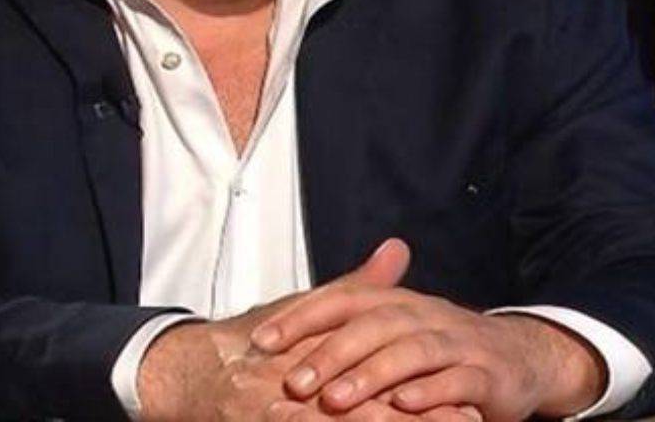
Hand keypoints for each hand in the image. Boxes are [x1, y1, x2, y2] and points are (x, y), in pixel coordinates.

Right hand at [137, 236, 411, 420]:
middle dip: (413, 420)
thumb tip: (397, 250)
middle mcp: (301, 384)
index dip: (421, 388)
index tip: (466, 396)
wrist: (188, 371)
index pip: (378, 368)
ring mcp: (279, 411)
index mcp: (317, 348)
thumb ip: (355, 290)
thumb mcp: (303, 312)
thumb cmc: (252, 343)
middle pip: (364, 405)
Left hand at [247, 239, 605, 421]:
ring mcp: (457, 342)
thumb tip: (280, 322)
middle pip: (371, 325)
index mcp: (394, 300)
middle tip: (293, 381)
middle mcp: (423, 314)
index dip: (300, 316)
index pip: (341, 298)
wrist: (520, 356)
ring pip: (411, 352)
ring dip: (371, 374)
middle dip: (330, 352)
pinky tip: (403, 404)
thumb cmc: (439, 345)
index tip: (261, 340)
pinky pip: (457, 381)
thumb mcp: (394, 325)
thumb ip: (346, 323)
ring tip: (336, 399)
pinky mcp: (487, 375)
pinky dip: (430, 392)